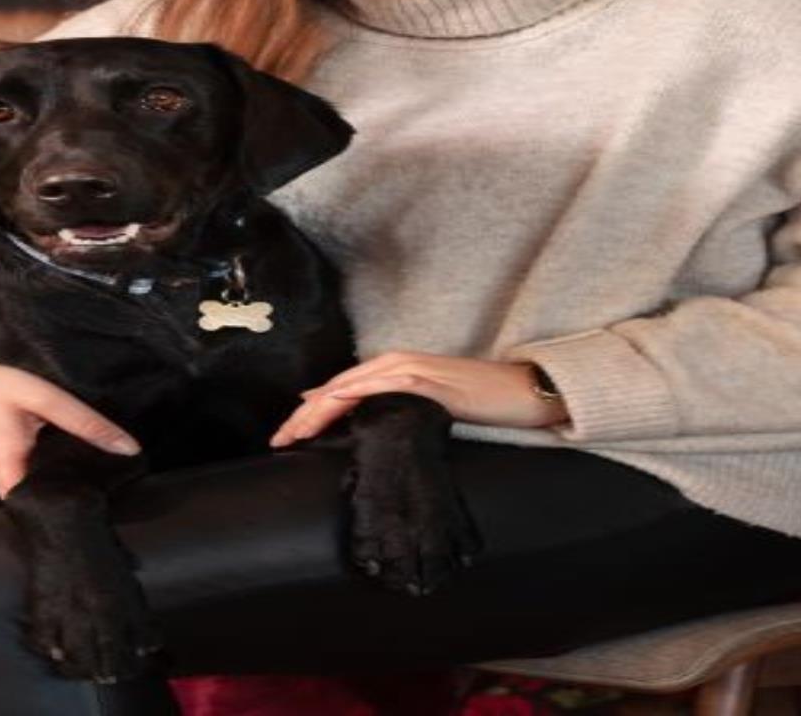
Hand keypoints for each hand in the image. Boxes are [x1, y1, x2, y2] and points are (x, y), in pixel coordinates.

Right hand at [0, 343, 140, 497]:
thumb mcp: (42, 397)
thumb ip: (82, 422)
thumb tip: (125, 447)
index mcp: (6, 465)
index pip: (36, 507)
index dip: (62, 509)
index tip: (90, 506)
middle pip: (34, 499)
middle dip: (62, 495)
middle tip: (96, 492)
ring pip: (25, 487)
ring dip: (49, 480)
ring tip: (82, 477)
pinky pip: (16, 473)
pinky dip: (35, 467)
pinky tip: (53, 457)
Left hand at [269, 351, 567, 447]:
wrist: (521, 390)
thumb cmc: (479, 402)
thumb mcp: (427, 407)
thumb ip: (395, 411)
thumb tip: (363, 428)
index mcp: (392, 370)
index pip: (340, 391)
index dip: (310, 412)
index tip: (287, 434)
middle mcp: (394, 363)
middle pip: (337, 388)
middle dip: (304, 414)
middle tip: (279, 438)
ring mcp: (409, 368)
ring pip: (350, 386)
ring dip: (318, 409)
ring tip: (295, 431)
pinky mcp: (425, 380)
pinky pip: (381, 387)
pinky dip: (353, 396)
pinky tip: (334, 405)